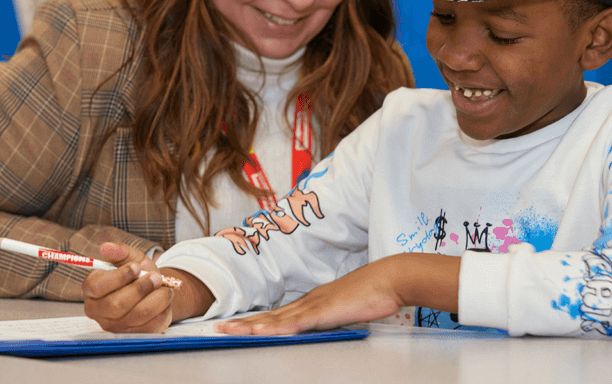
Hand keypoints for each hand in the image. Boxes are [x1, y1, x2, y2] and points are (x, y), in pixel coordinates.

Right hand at [82, 242, 175, 332]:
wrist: (153, 291)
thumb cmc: (138, 275)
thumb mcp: (131, 258)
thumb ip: (120, 252)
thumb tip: (106, 247)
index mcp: (92, 290)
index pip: (97, 286)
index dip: (118, 277)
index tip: (136, 267)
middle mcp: (98, 310)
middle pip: (116, 304)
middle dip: (140, 288)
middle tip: (156, 277)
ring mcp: (115, 326)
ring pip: (137, 315)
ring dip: (156, 298)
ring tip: (165, 287)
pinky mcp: (133, 334)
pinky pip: (150, 325)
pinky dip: (162, 310)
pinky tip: (164, 300)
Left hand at [215, 253, 458, 334]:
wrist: (391, 278)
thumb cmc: (376, 293)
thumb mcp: (350, 310)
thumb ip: (336, 319)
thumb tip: (329, 328)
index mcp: (315, 301)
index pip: (281, 313)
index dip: (259, 320)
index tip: (240, 324)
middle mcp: (309, 301)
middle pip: (271, 315)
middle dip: (244, 322)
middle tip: (220, 327)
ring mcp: (314, 305)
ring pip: (276, 318)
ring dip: (251, 325)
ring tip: (229, 331)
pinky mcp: (323, 311)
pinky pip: (294, 322)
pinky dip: (275, 328)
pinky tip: (260, 332)